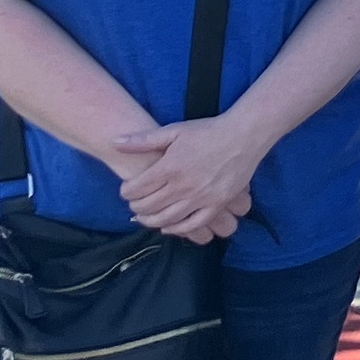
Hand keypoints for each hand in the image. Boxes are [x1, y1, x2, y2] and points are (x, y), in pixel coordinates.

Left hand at [113, 114, 267, 242]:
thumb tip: (114, 142)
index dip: (126, 191)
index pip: (136, 189)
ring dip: (150, 220)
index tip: (126, 190)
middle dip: (136, 206)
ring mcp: (201, 197)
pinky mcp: (216, 204)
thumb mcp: (174, 130)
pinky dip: (177, 229)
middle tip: (134, 203)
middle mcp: (183, 185)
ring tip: (144, 216)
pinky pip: (193, 224)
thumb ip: (143, 140)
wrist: (244, 136)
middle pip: (148, 206)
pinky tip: (168, 227)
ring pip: (166, 219)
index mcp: (170, 166)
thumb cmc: (208, 131)